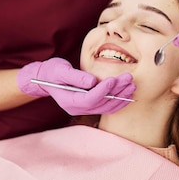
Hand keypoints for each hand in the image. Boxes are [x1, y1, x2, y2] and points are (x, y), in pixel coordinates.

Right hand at [17, 58, 135, 114]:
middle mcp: (78, 109)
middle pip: (101, 103)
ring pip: (106, 106)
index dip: (102, 91)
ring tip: (132, 85)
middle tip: (128, 79)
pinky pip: (107, 106)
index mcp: (69, 101)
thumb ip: (75, 77)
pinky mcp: (90, 105)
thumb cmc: (51, 72)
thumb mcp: (60, 70)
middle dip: (116, 91)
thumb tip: (92, 81)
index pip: (89, 99)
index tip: (113, 79)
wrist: (47, 78)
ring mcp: (84, 109)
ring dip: (121, 96)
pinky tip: (127, 93)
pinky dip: (118, 100)